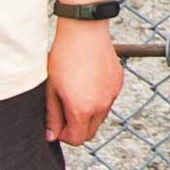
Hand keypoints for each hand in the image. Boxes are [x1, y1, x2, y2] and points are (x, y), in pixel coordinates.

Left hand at [43, 17, 124, 147]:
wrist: (84, 30)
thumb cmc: (63, 57)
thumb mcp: (52, 88)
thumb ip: (53, 116)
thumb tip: (51, 136)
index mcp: (82, 109)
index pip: (77, 139)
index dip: (64, 135)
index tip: (56, 124)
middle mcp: (101, 106)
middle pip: (90, 133)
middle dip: (76, 128)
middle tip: (64, 111)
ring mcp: (112, 94)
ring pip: (100, 117)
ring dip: (87, 114)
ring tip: (75, 93)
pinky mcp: (118, 83)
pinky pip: (108, 100)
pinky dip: (98, 99)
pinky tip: (87, 81)